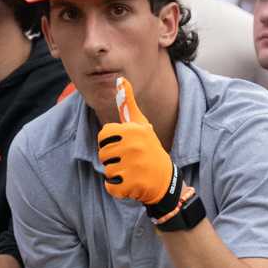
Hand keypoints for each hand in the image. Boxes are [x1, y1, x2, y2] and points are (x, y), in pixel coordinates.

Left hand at [97, 79, 179, 207]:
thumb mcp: (140, 124)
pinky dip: (118, 187)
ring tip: (132, 170)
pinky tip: (131, 183)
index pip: (103, 136)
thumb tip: (119, 79)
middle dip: (112, 158)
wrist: (165, 178)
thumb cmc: (149, 147)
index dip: (111, 142)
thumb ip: (127, 103)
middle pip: (103, 154)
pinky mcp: (131, 185)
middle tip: (129, 159)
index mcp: (133, 131)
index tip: (125, 144)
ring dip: (116, 173)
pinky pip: (111, 186)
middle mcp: (133, 147)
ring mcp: (133, 167)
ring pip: (107, 170)